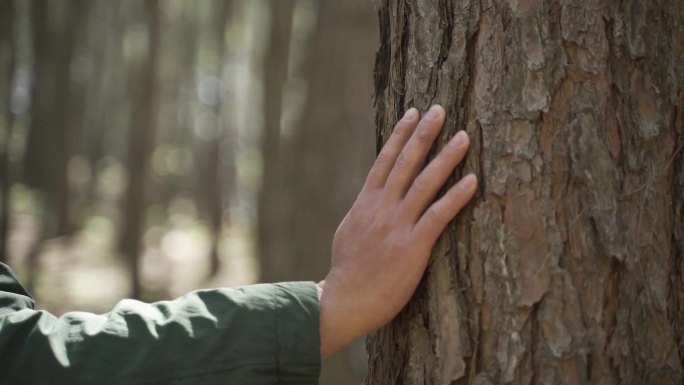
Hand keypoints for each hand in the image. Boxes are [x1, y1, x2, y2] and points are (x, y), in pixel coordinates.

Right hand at [318, 105, 476, 356]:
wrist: (345, 300)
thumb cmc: (347, 271)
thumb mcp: (349, 232)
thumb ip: (364, 212)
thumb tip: (372, 197)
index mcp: (365, 204)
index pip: (384, 161)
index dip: (400, 135)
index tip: (412, 113)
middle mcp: (381, 208)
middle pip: (404, 163)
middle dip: (423, 134)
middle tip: (439, 110)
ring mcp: (397, 226)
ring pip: (424, 183)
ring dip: (445, 157)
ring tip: (463, 136)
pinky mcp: (413, 247)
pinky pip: (437, 216)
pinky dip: (455, 196)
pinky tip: (472, 181)